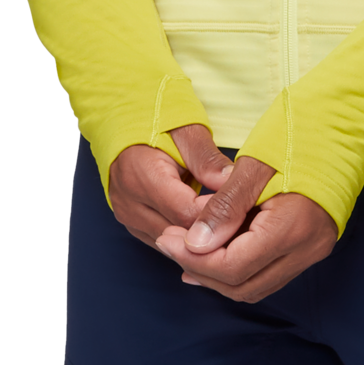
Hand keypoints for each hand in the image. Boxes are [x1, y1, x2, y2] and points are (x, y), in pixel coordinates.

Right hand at [109, 124, 235, 247]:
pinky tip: (208, 224)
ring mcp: (128, 217)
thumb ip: (207, 160)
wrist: (121, 119)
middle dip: (214, 228)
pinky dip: (188, 238)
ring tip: (227, 219)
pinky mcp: (132, 224)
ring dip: (201, 236)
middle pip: (180, 234)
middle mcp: (129, 203)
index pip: (187, 213)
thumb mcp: (187, 131)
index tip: (240, 203)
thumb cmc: (156, 119)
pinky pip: (166, 242)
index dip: (218, 212)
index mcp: (140, 176)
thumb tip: (232, 183)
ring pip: (174, 245)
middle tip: (242, 215)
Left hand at [154, 149, 337, 302]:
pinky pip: (268, 273)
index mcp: (293, 227)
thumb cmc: (302, 134)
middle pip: (243, 286)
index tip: (167, 237)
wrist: (346, 127)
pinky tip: (214, 249)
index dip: (194, 258)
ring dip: (218, 273)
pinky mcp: (312, 246)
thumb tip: (194, 244)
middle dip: (202, 269)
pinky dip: (238, 267)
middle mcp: (307, 248)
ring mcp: (313, 251)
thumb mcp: (254, 164)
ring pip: (255, 286)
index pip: (234, 266)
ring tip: (187, 249)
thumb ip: (224, 207)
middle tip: (171, 243)